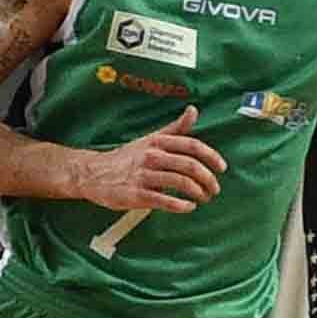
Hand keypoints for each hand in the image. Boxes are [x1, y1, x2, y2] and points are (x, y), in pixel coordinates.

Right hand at [77, 110, 226, 216]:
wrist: (94, 173)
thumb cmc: (126, 157)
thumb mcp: (150, 139)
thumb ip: (175, 128)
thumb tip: (194, 110)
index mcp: (157, 142)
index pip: (191, 144)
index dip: (211, 156)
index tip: (222, 168)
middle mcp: (151, 156)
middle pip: (189, 165)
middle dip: (208, 179)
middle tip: (214, 189)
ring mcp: (144, 175)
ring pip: (180, 182)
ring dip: (198, 193)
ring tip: (203, 199)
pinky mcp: (137, 195)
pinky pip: (164, 200)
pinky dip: (181, 205)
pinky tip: (188, 207)